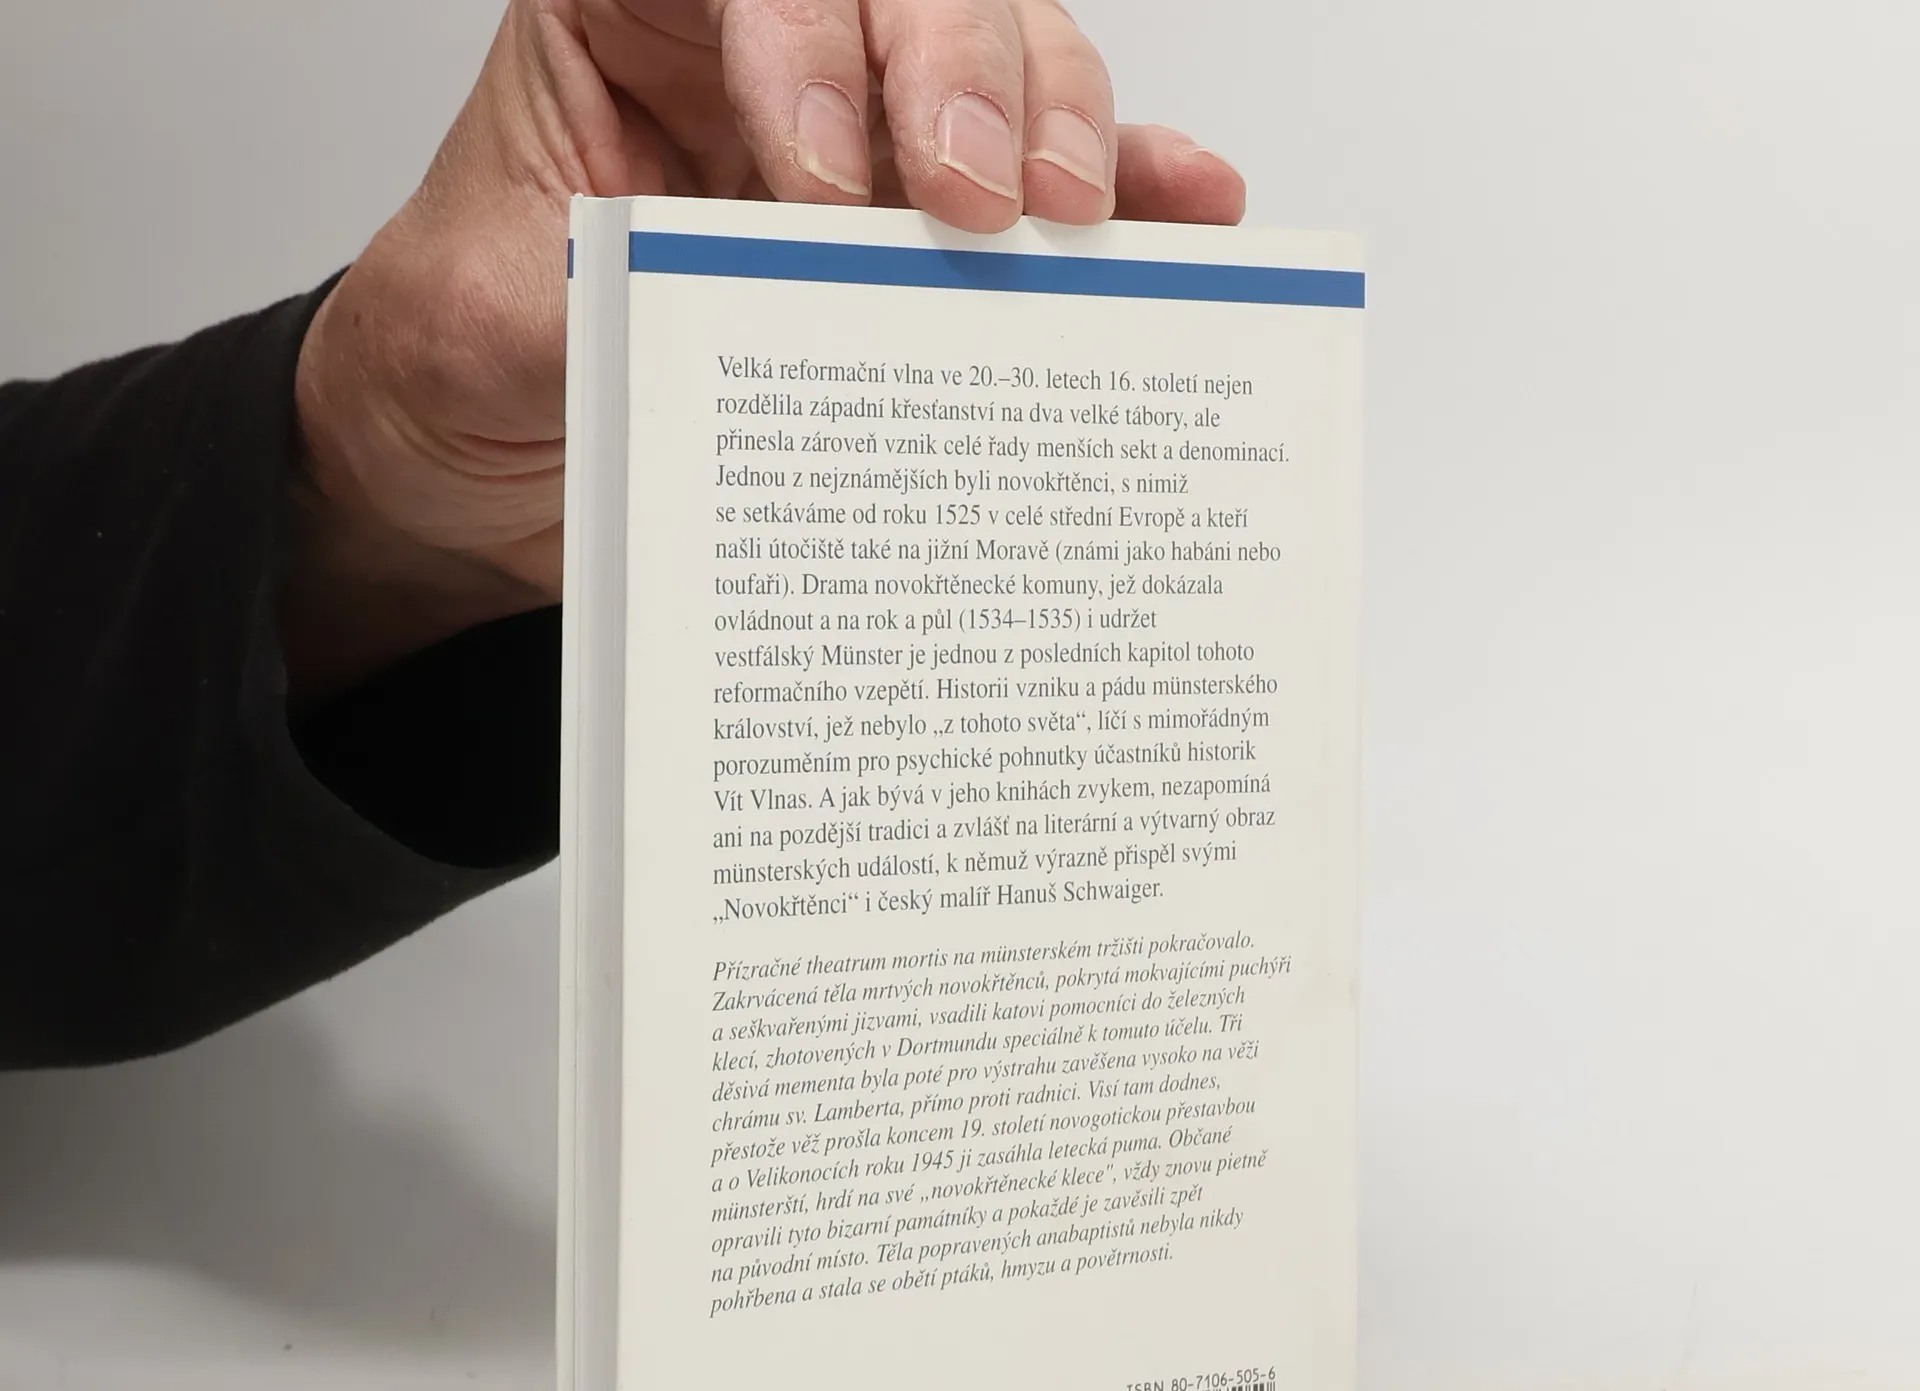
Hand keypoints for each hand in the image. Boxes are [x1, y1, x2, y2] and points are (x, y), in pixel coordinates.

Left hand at [287, 0, 1244, 702]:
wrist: (469, 467)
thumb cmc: (466, 363)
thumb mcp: (498, 316)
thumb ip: (621, 287)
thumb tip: (752, 300)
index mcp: (629, 19)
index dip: (807, 48)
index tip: (820, 188)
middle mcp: (762, 58)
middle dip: (962, 76)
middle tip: (980, 203)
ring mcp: (858, 136)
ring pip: (1001, 63)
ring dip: (1058, 124)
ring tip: (1071, 218)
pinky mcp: (918, 236)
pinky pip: (1047, 188)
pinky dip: (1123, 195)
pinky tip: (1179, 210)